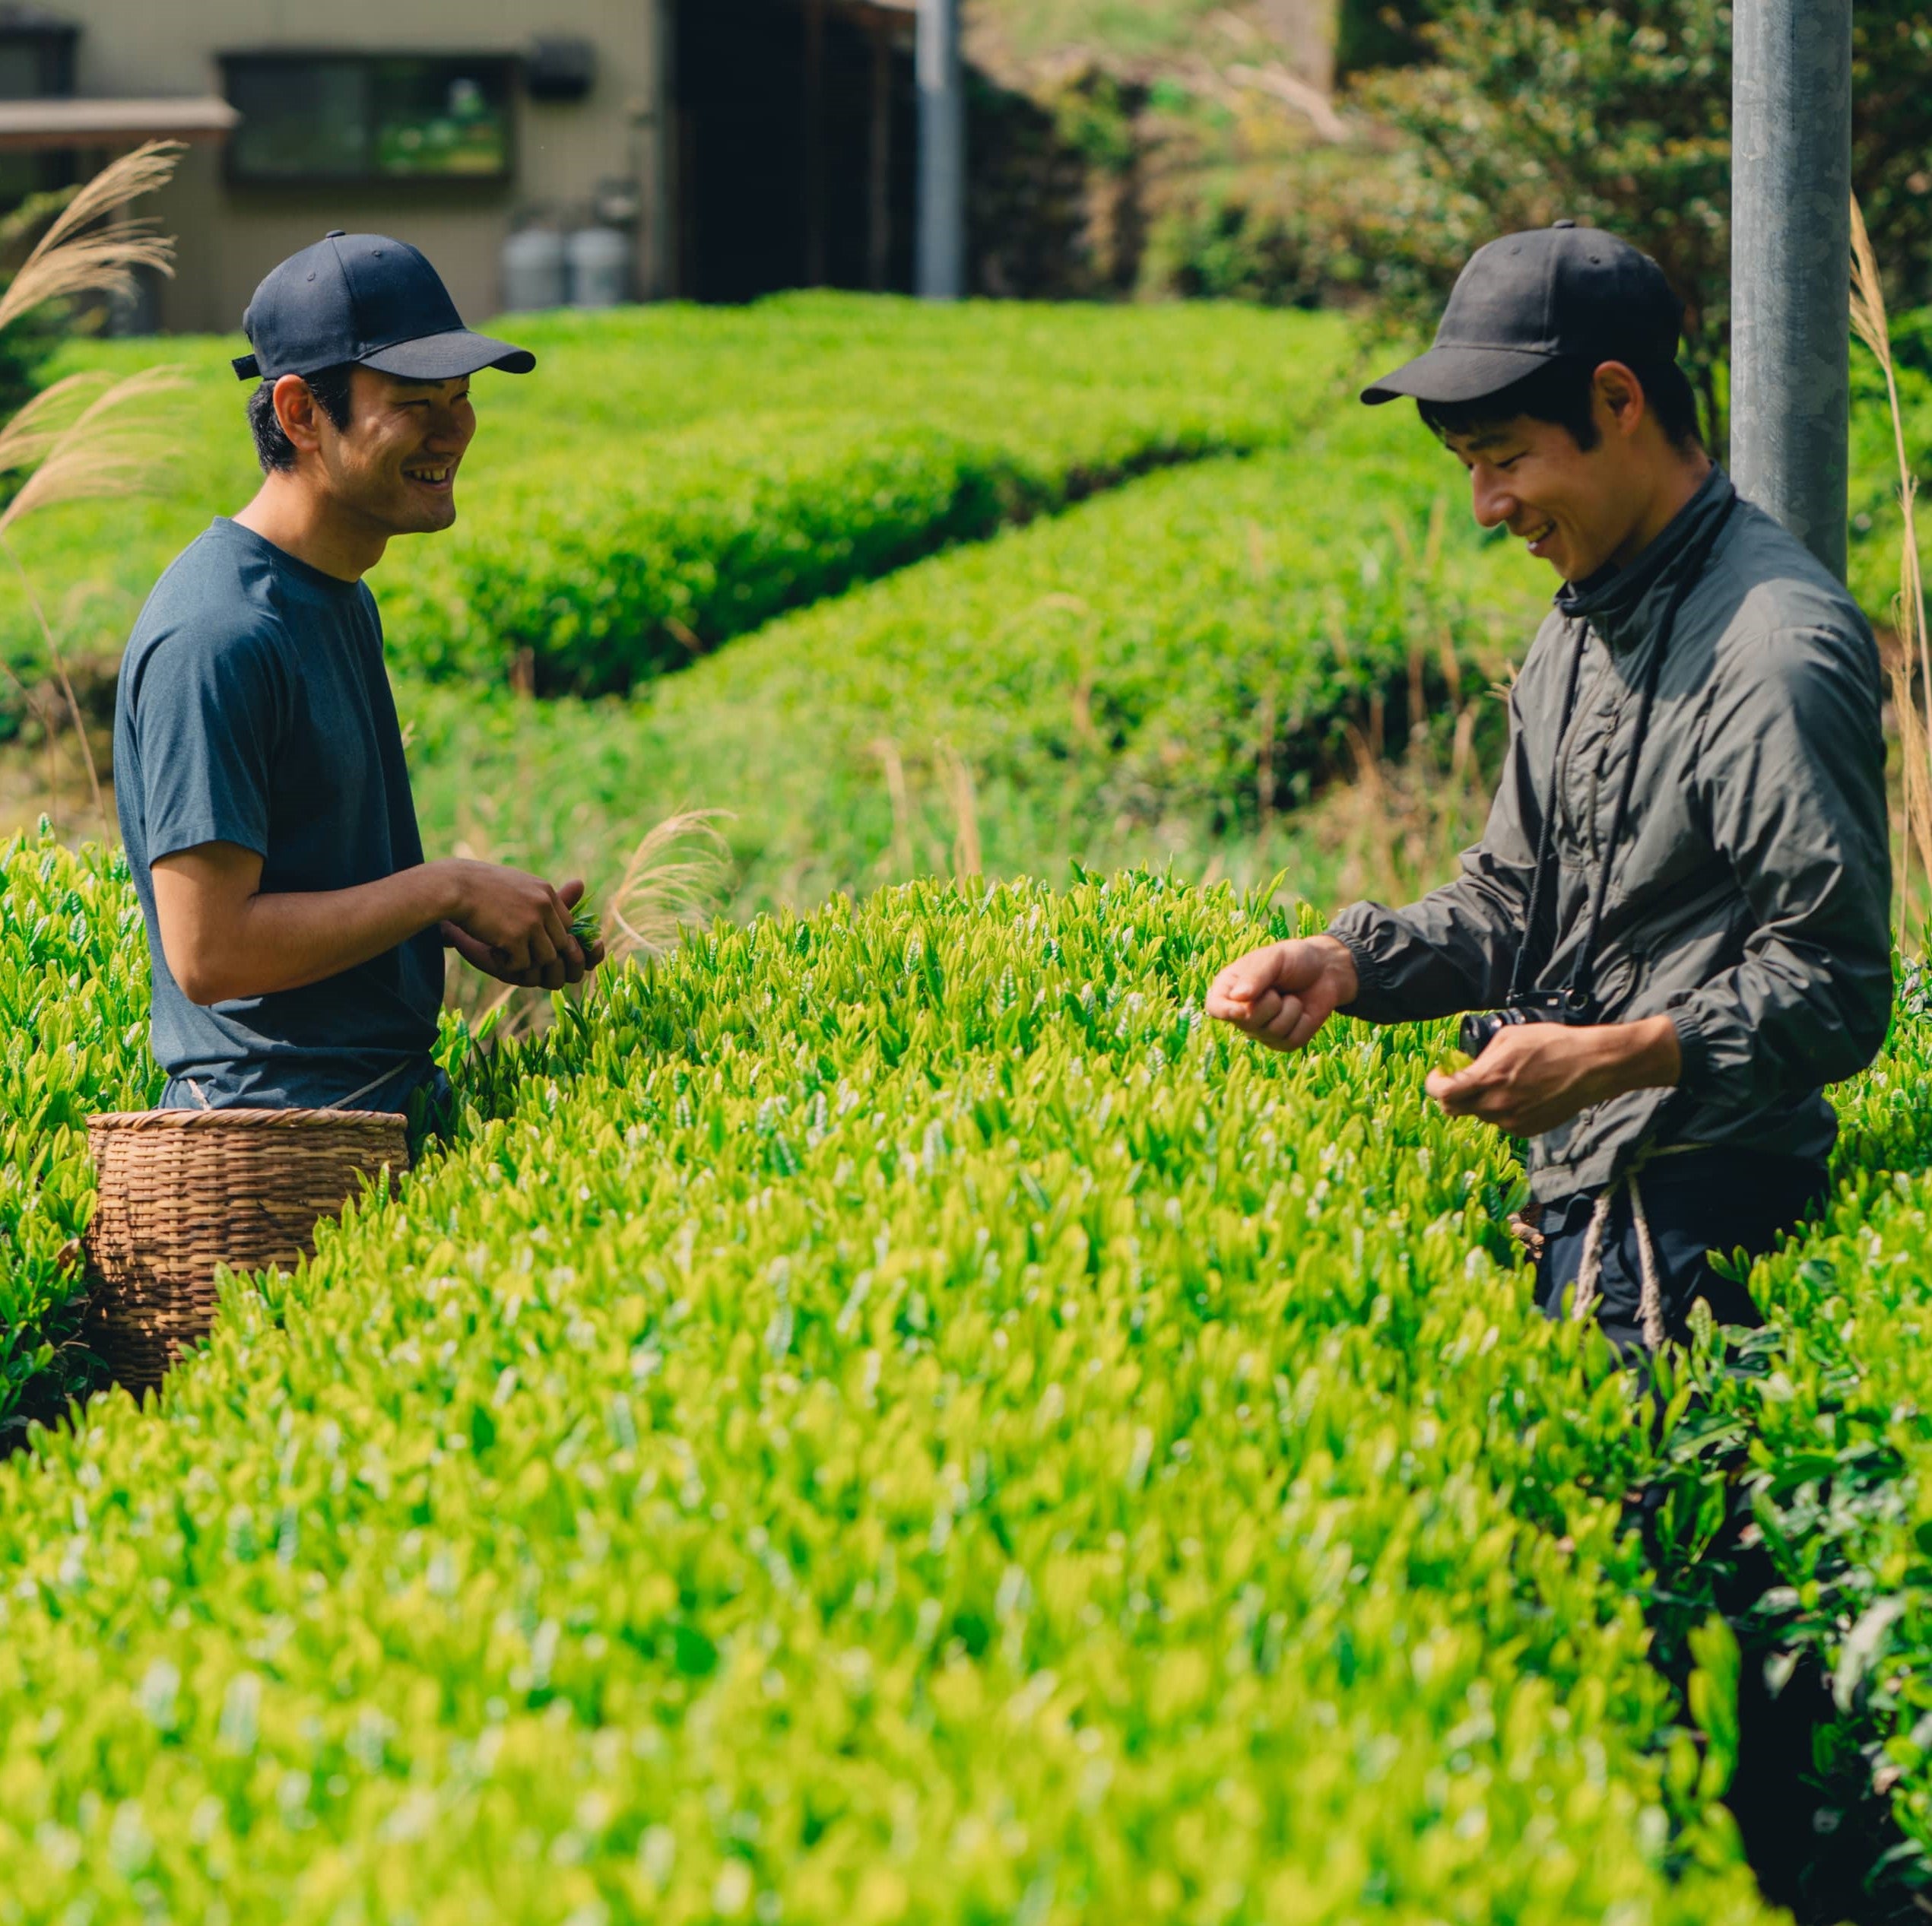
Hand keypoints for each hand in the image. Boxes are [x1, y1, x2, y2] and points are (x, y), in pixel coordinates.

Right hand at [437, 863, 604, 990]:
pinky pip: (522, 964)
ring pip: (545, 957)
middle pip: (560, 944)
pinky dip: (507, 964)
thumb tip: (549, 913)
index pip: (568, 924)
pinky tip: (493, 952)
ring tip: (505, 951)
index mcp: (546, 892)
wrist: (453, 886)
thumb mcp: (516, 883)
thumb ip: (537, 897)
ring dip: (526, 959)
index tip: (530, 937)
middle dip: (541, 951)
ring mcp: (531, 921)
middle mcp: (544, 905)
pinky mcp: (515, 937)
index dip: (551, 936)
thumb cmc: (480, 885)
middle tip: (518, 948)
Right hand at [1206, 935, 1359, 1052]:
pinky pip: (1292, 1040)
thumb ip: (1255, 975)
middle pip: (1247, 1022)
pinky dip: (1303, 1022)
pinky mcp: (1283, 1042)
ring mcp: (1261, 1031)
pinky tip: (1301, 1010)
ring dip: (1290, 1010)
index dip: (1225, 1011)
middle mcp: (1241, 1014)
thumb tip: (1238, 997)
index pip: (1215, 1007)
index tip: (1241, 1010)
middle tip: (1277, 988)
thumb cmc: (1294, 960)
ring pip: (1272, 1031)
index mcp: (1230, 989)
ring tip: (1290, 997)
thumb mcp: (1274, 958)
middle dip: (1270, 1003)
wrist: (1325, 971)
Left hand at [1423, 1016, 1681, 1136]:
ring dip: (1480, 1101)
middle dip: (1452, 1095)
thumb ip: (1482, 1055)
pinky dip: (1502, 1109)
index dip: (1433, 1084)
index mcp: (1488, 1079)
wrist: (1591, 1067)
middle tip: (1461, 1081)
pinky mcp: (1526, 1130)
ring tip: (1503, 1082)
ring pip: (1480, 1115)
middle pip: (1455, 1110)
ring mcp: (1511, 1121)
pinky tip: (1520, 1094)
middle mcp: (1496, 1105)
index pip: (1442, 1094)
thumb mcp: (1509, 1037)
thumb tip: (1467, 1065)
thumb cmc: (1552, 1044)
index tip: (1438, 1075)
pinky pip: (1502, 1122)